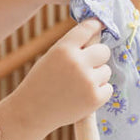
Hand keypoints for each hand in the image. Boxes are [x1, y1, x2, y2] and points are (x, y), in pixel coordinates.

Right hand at [11, 18, 111, 132]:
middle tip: (87, 66)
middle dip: (98, 57)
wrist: (30, 112)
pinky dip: (98, 92)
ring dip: (97, 77)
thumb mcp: (51, 57)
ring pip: (106, 71)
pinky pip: (108, 88)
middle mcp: (77, 62)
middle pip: (104, 51)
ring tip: (78, 86)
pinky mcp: (95, 98)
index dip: (97, 26)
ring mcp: (88, 81)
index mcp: (64, 49)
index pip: (89, 28)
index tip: (100, 26)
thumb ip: (72, 47)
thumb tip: (98, 34)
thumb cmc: (41, 83)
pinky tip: (82, 96)